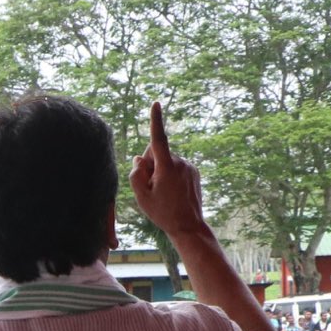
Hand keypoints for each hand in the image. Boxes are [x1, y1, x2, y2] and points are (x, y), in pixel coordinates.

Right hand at [129, 103, 208, 242]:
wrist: (188, 226)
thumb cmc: (162, 213)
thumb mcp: (142, 197)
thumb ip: (136, 175)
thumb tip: (139, 160)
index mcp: (166, 167)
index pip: (158, 139)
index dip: (155, 120)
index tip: (155, 104)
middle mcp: (180, 163)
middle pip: (156, 153)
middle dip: (149, 164)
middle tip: (150, 188)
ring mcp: (189, 167)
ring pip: (166, 161)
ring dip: (160, 172)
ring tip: (163, 193)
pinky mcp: (194, 172)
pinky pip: (175, 167)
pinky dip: (169, 175)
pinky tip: (171, 192)